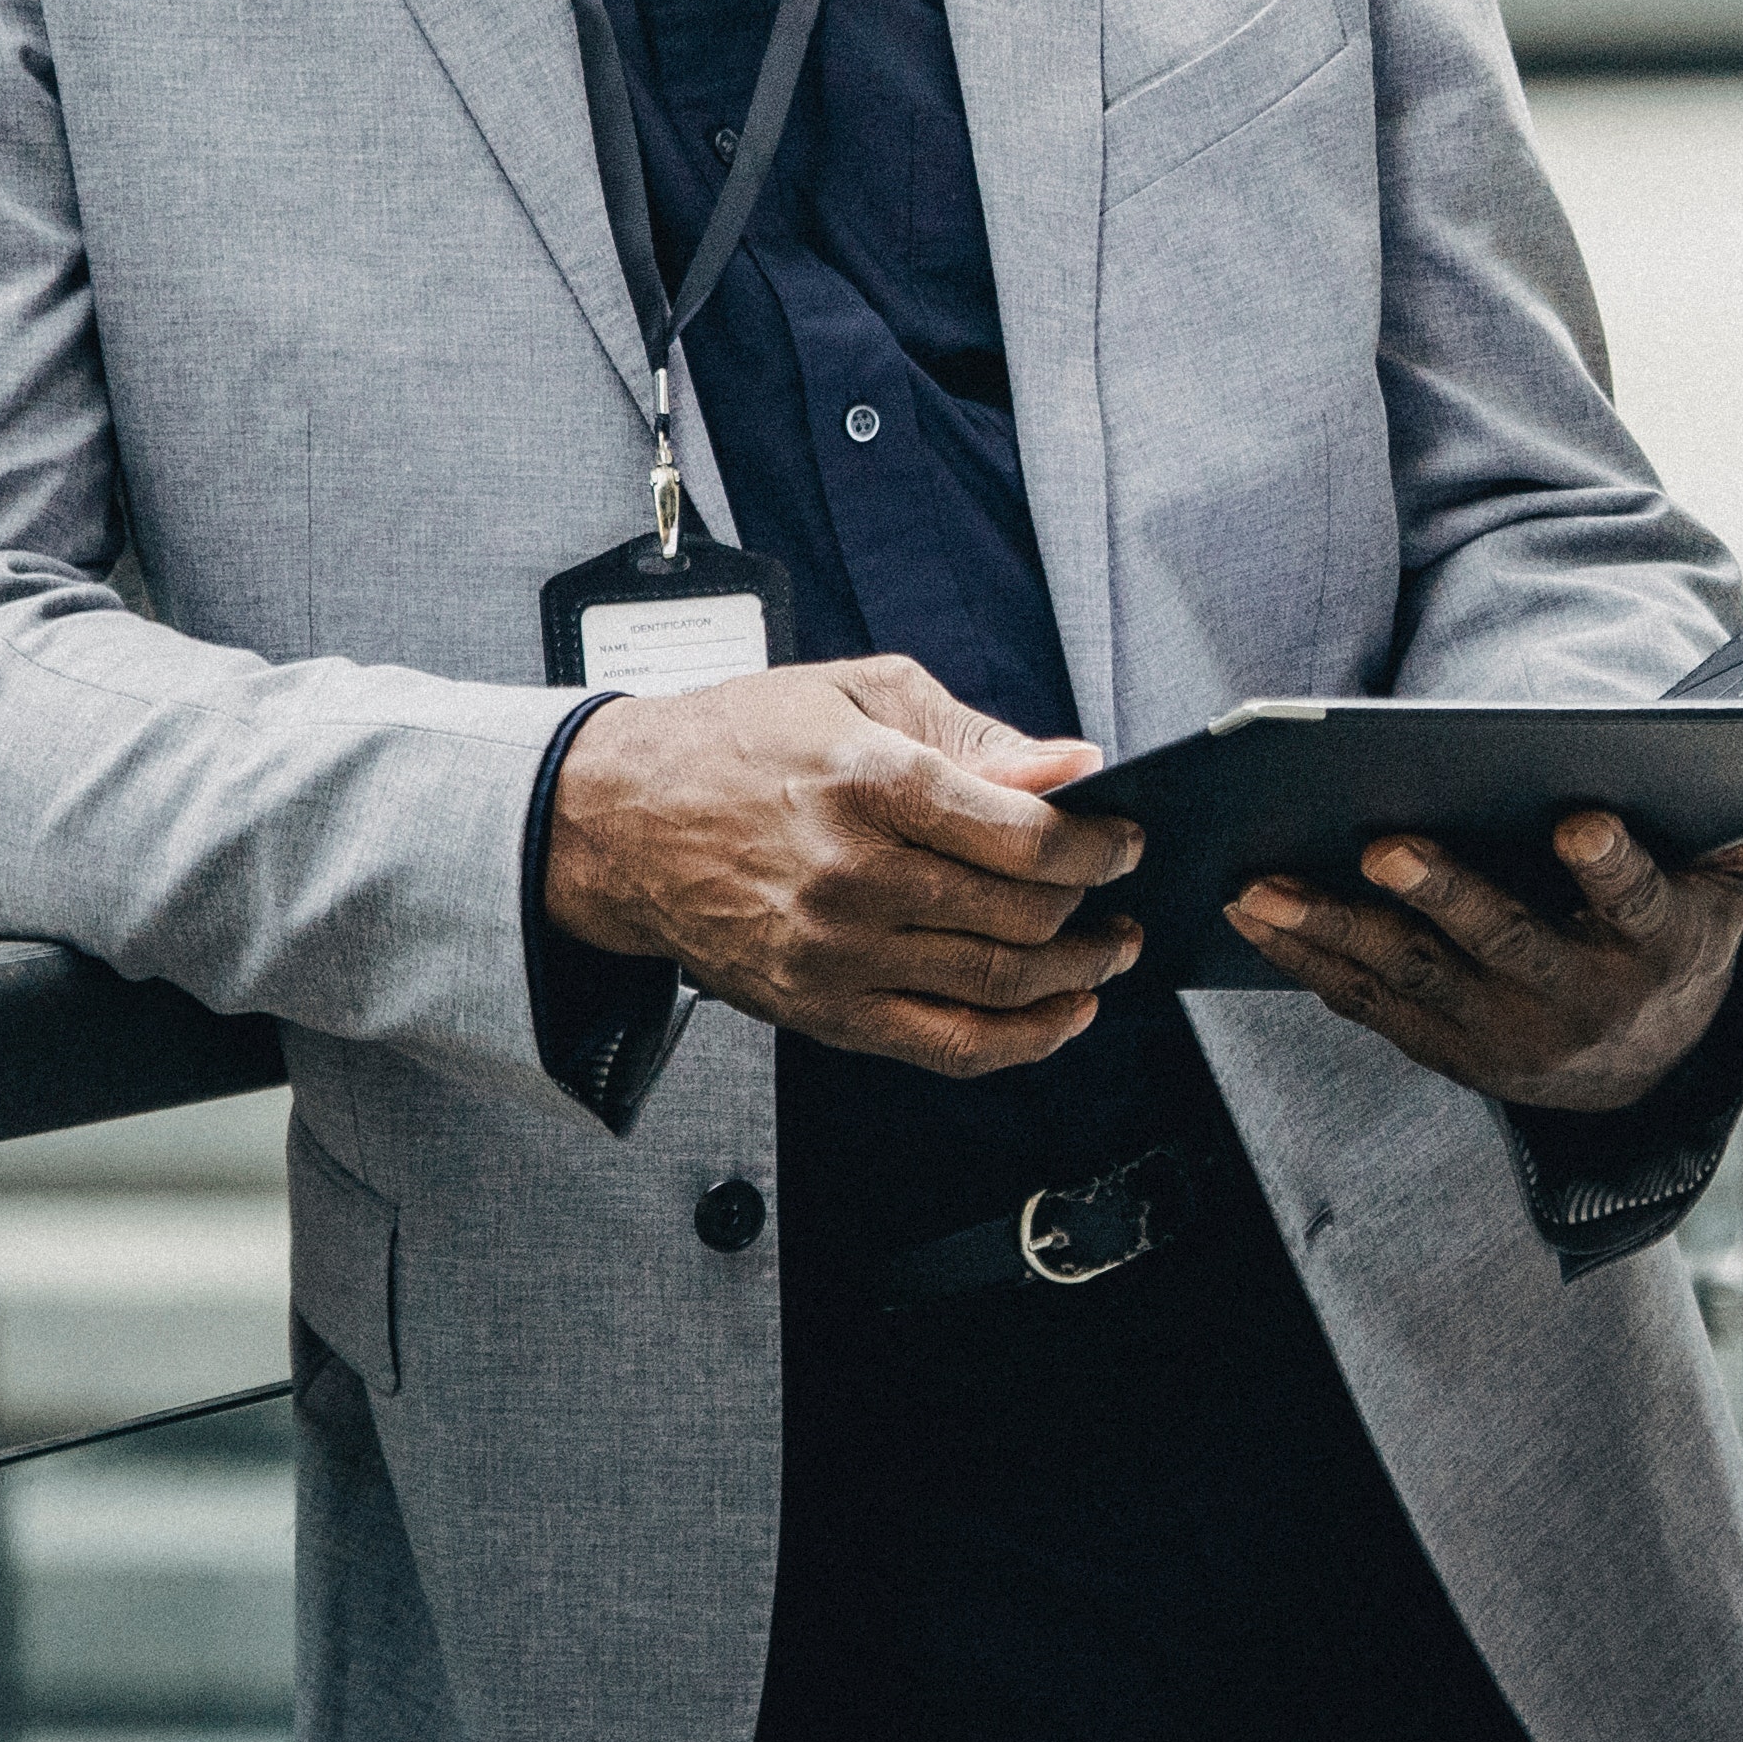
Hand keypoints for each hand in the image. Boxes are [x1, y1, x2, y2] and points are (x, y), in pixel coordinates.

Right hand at [539, 655, 1143, 1075]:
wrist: (619, 820)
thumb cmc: (737, 744)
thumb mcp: (856, 696)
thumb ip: (974, 735)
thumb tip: (1070, 766)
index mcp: (869, 784)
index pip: (1023, 835)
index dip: (1098, 845)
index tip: (1123, 839)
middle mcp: (853, 876)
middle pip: (1019, 913)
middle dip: (1094, 908)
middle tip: (1121, 892)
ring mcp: (834, 954)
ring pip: (994, 983)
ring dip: (1076, 974)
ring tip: (1108, 950)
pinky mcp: (818, 1009)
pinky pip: (944, 1045)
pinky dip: (1020, 1040)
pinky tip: (1059, 1014)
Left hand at [1227, 797, 1742, 1113]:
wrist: (1637, 1061)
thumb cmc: (1685, 920)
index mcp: (1654, 947)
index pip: (1636, 904)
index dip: (1609, 867)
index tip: (1580, 819)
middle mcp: (1575, 1000)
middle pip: (1504, 946)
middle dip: (1445, 895)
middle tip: (1387, 843)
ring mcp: (1495, 1031)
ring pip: (1411, 977)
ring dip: (1336, 930)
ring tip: (1267, 882)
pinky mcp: (1431, 1039)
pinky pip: (1360, 999)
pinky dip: (1303, 958)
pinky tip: (1248, 906)